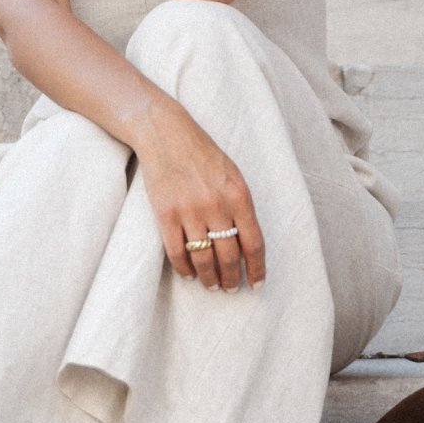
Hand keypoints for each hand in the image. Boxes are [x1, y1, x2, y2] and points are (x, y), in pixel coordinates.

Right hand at [135, 103, 266, 291]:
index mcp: (238, 195)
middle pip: (229, 256)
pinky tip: (189, 274)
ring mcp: (189, 211)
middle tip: (232, 288)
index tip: (257, 284)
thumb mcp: (233, 175)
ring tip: (212, 285)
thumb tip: (247, 243)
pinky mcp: (165, 214)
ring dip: (210, 278)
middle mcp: (216, 206)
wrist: (166, 134)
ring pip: (203, 258)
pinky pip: (177, 252)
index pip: (253, 243)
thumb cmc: (203, 154)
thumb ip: (241, 206)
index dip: (257, 268)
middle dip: (233, 278)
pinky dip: (184, 268)